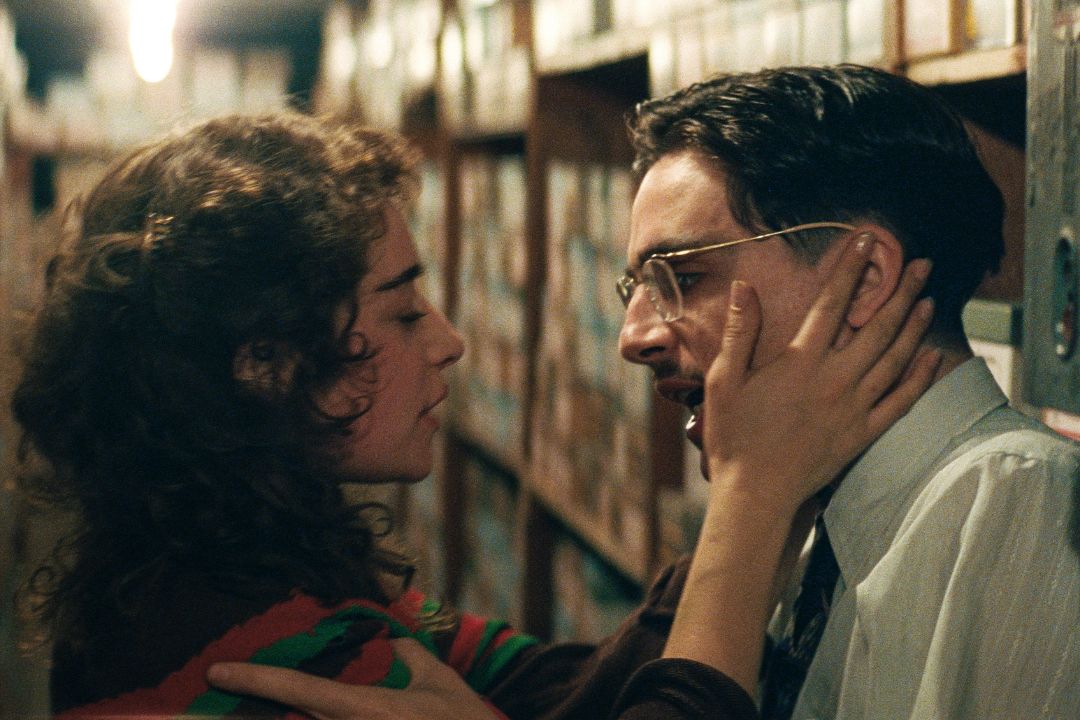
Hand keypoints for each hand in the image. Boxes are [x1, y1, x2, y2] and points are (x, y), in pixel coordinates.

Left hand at [206, 639, 499, 719]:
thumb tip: (387, 639)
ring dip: (289, 717)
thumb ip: (409, 656)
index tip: (218, 671)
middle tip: (224, 692)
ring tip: (249, 708)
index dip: (255, 679)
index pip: (300, 690)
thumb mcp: (440, 683)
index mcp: (366, 710)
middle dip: (258, 708)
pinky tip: (309, 712)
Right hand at [663, 236, 938, 692]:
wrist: (756, 492)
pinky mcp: (863, 432)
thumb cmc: (734, 436)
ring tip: (929, 299)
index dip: (850, 269)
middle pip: (876, 326)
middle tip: (922, 265)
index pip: (831, 304)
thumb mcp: (724, 380)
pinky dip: (920, 377)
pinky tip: (933, 356)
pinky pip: (901, 400)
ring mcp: (854, 407)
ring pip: (895, 359)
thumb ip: (739, 332)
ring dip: (914, 327)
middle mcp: (835, 380)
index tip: (866, 241)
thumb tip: (745, 288)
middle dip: (901, 291)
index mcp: (800, 362)